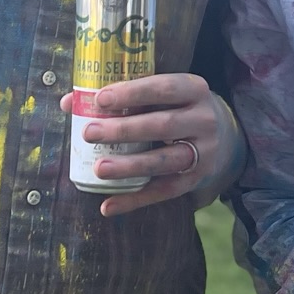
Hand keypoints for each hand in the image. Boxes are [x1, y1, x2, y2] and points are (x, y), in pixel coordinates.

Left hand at [63, 73, 242, 216]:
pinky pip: (163, 192)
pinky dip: (134, 200)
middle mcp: (204, 120)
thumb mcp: (163, 95)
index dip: (133, 93)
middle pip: (163, 125)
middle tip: (89, 132)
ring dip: (129, 166)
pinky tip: (107, 205)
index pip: (164, 88)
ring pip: (164, 161)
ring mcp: (203, 152)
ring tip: (99, 168)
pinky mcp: (195, 180)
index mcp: (194, 90)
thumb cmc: (177, 108)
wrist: (224, 137)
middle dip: (124, 130)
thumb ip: (122, 95)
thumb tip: (69, 102)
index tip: (100, 99)